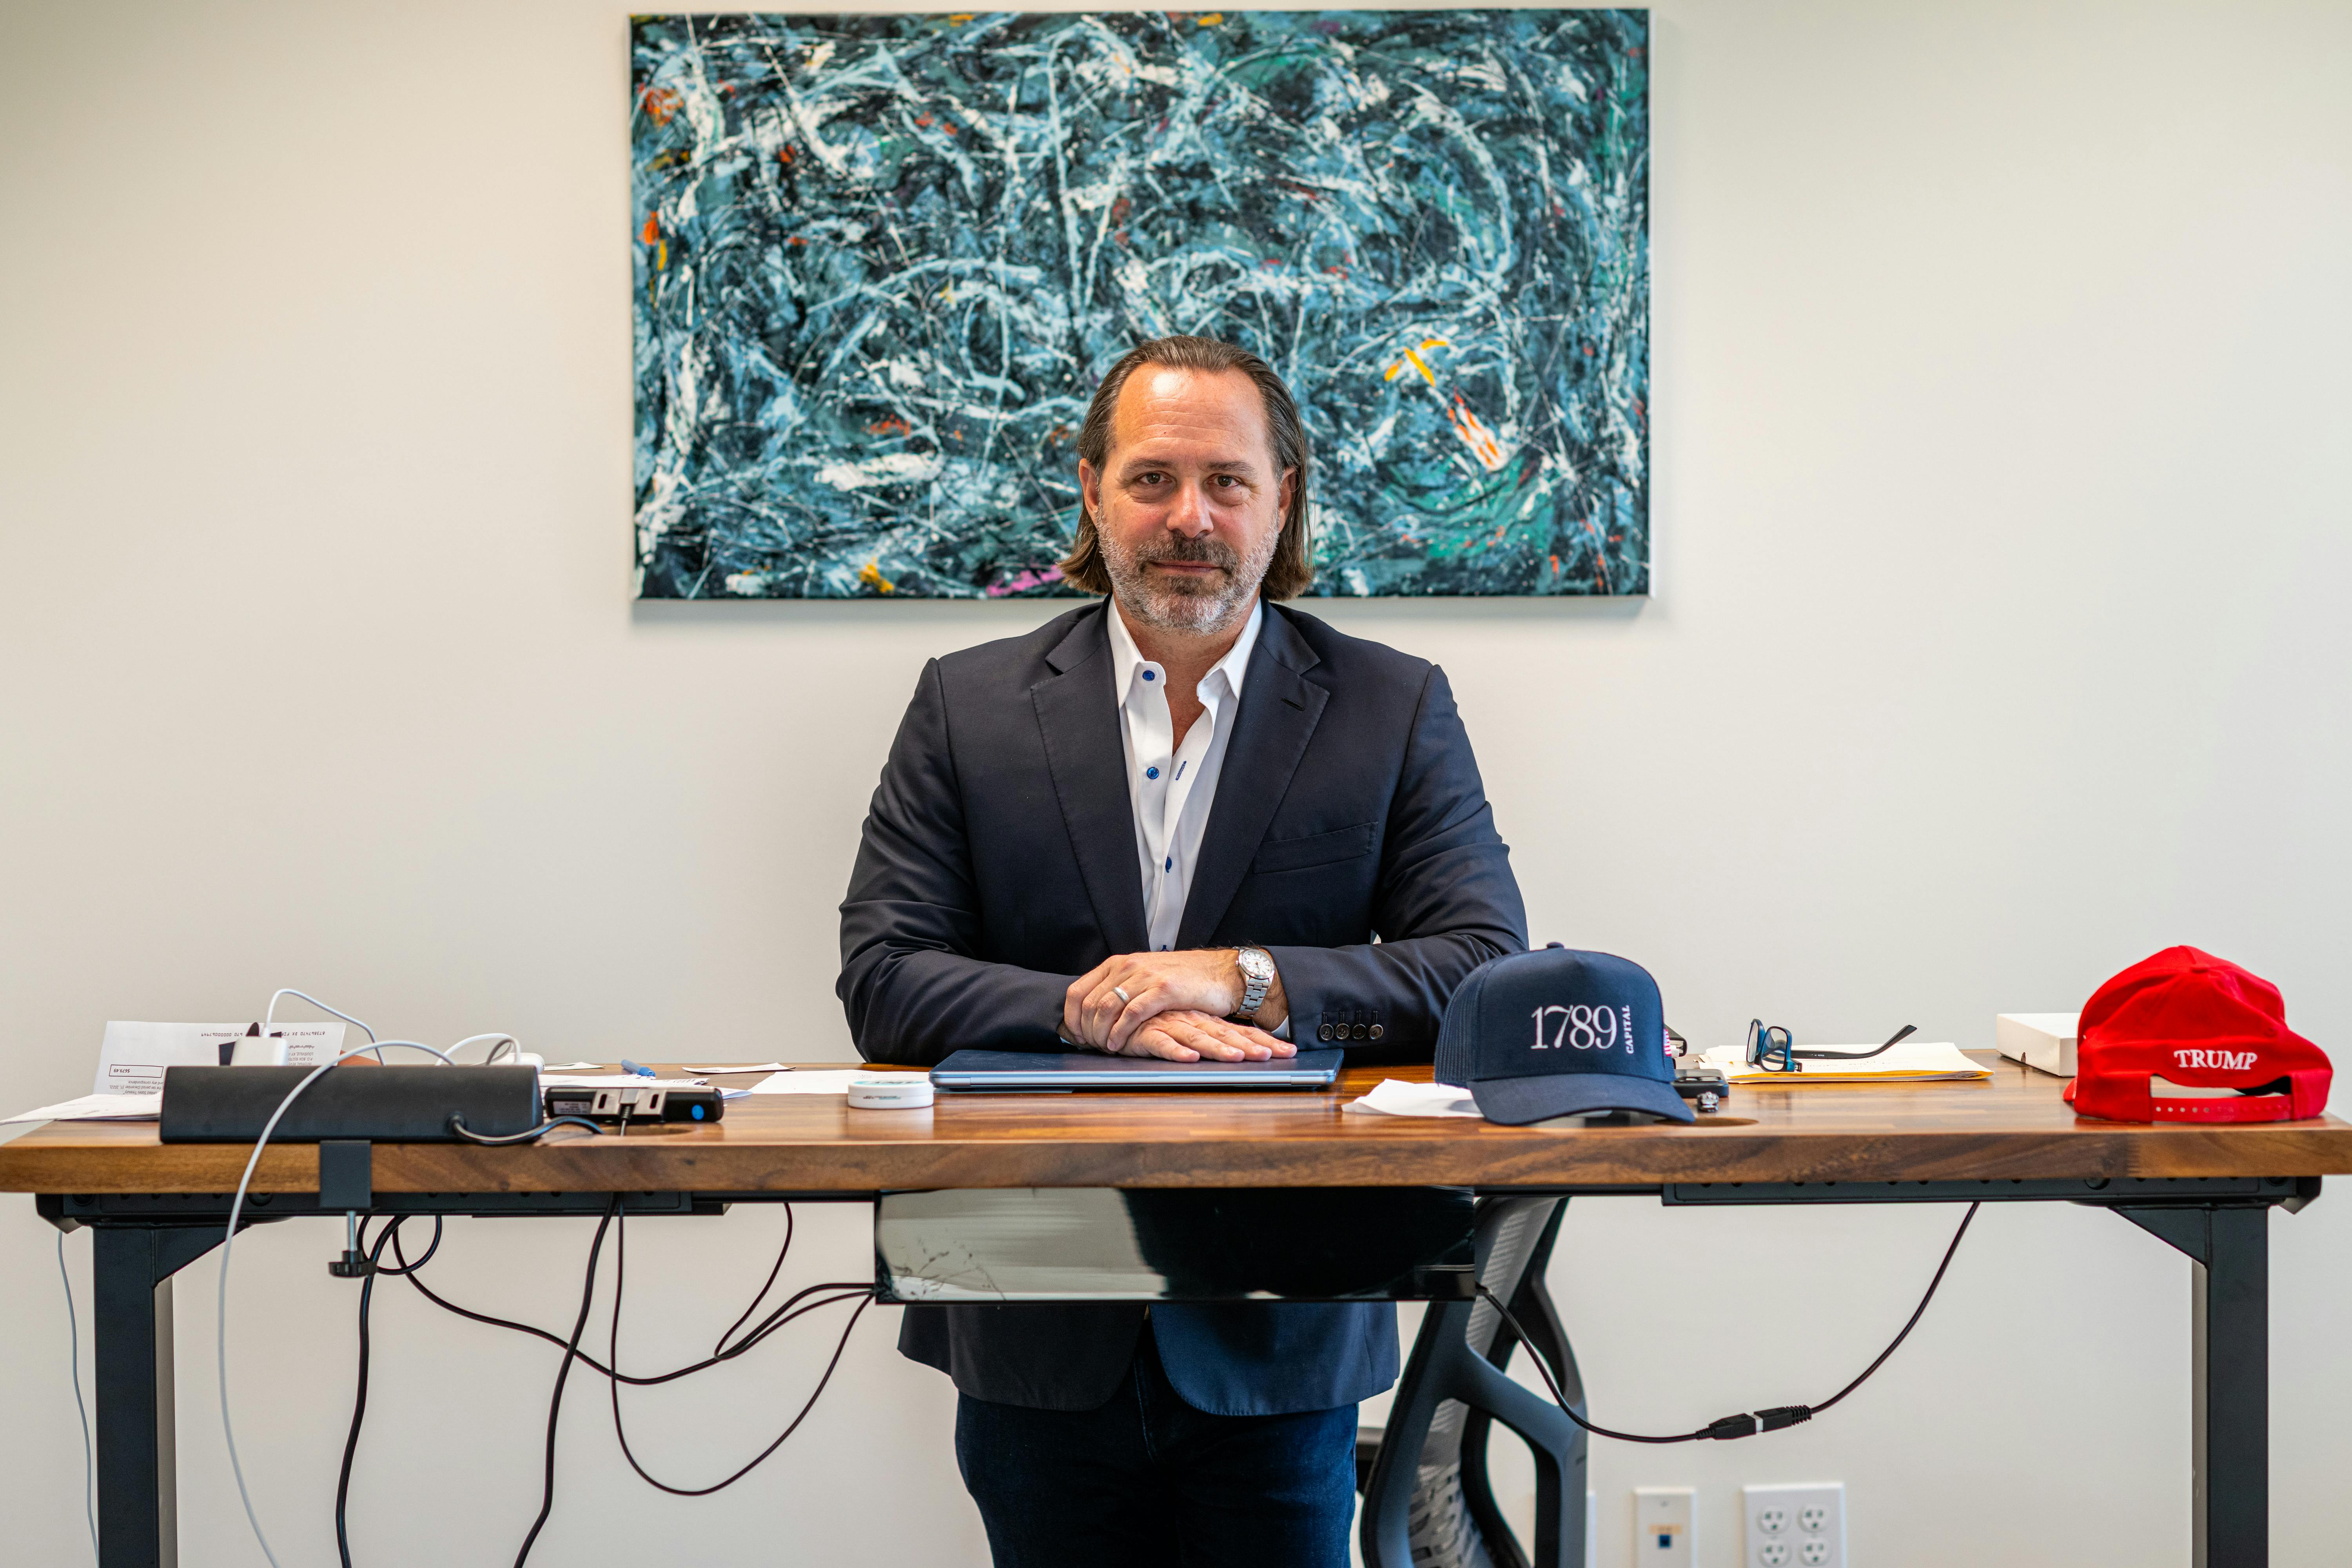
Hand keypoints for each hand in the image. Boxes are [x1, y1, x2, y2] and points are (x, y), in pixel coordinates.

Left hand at [1065, 949, 1286, 1053]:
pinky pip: (1132, 1013)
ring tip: (1103, 1049)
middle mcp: (1128, 966)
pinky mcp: (1164, 989)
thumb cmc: (1182, 981)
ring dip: (1100, 1033)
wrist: (1221, 973)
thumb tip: (1095, 1013)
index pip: (1077, 991)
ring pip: (1106, 1008)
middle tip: (1090, 1048)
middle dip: (1085, 1030)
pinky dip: (1120, 1031)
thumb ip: (1120, 989)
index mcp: (1118, 963)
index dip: (1070, 1018)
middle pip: (1089, 1003)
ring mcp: (1146, 976)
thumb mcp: (1144, 977)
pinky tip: (1117, 1045)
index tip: (1075, 1036)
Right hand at [1103, 1008, 1295, 1062]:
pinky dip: (1176, 1050)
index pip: (1237, 1031)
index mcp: (1203, 1020)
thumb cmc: (1153, 1020)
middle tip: (1275, 1056)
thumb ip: (1205, 1038)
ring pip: (1198, 1037)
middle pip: (1225, 1034)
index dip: (1261, 1040)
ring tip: (1238, 1058)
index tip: (1288, 1051)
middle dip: (1251, 1046)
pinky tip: (1190, 1058)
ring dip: (1218, 1049)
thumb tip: (1237, 1050)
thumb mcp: (1184, 1028)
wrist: (1117, 1004)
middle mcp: (1191, 1020)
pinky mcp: (1146, 1032)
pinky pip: (1162, 1042)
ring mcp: (1170, 1024)